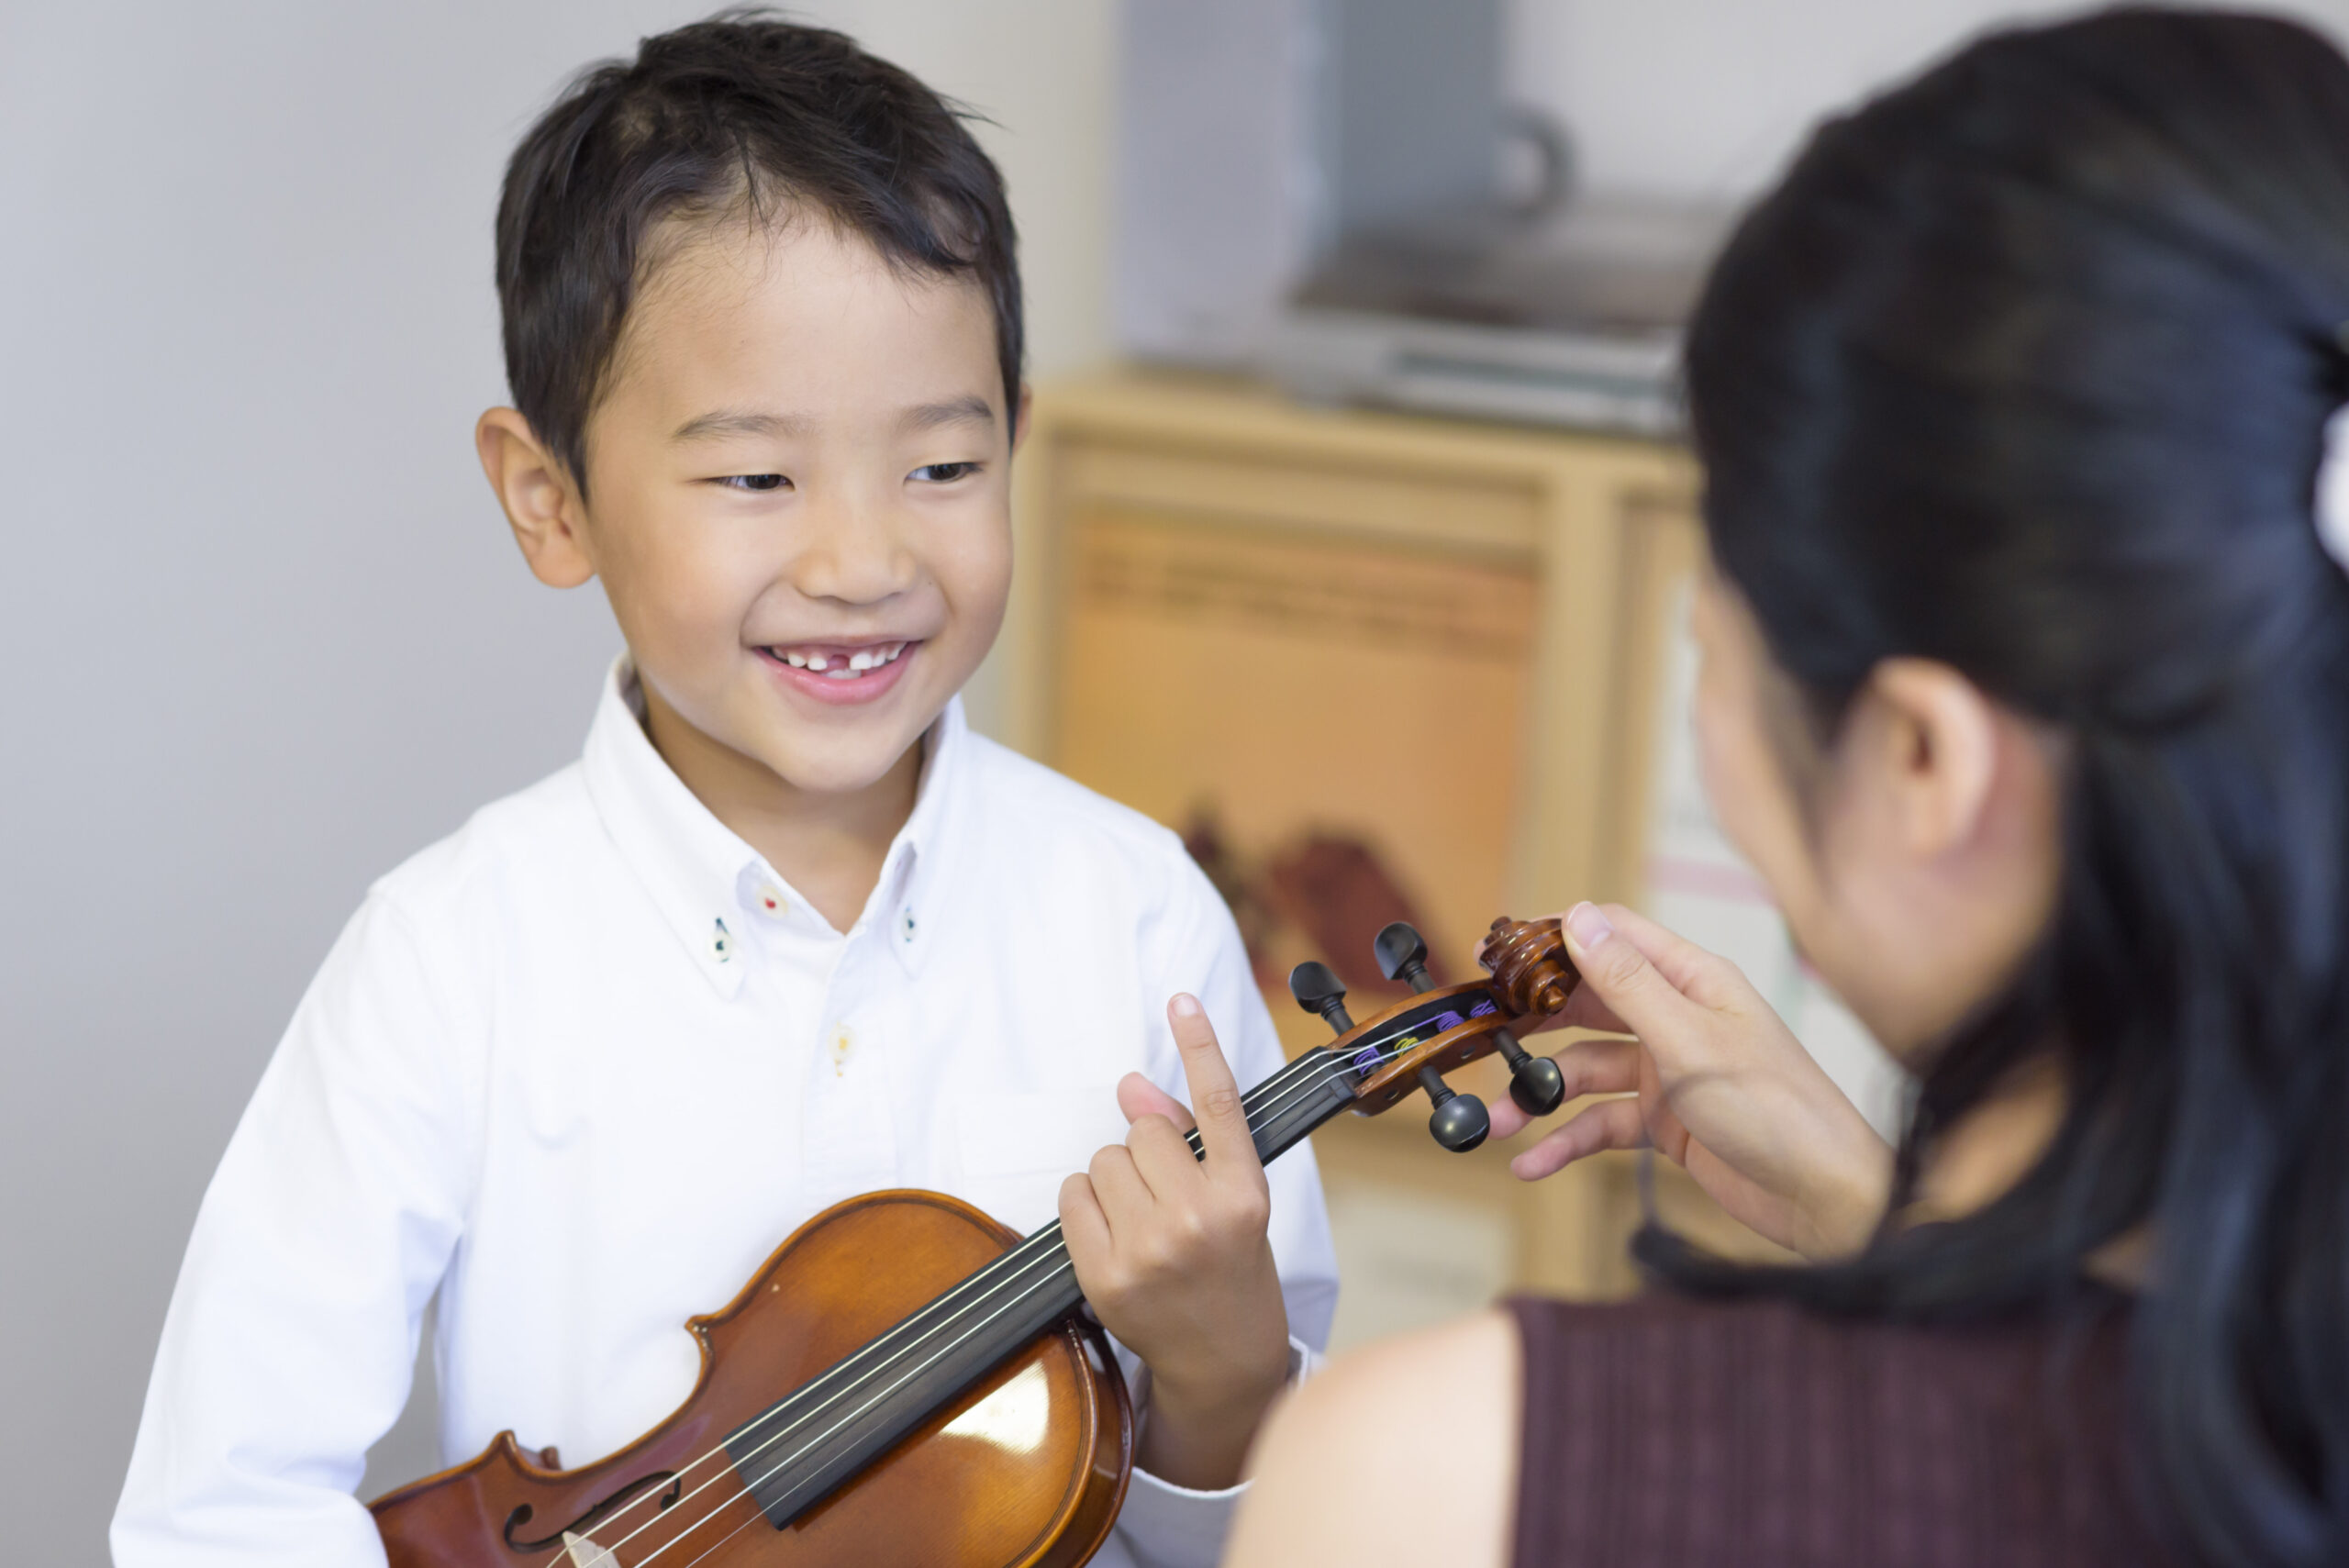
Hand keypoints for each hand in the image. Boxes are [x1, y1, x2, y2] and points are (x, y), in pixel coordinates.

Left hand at [1059, 994, 1291, 1489]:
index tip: (1180, 1000)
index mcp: (1244, 1194)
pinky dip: (1084, 1204)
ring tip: (1142, 1216)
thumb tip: (1131, 1085)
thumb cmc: (1231, 1268)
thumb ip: (1189, 1140)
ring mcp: (1150, 1249)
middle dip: (1146, 1150)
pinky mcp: (1106, 1275)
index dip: (1199, 1044)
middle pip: (1143, 1130)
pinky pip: (1072, 1197)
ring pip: (1103, 1159)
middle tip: (1166, 1192)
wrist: (1224, 1360)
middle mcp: (1200, 1218)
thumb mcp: (1233, 1200)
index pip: (1218, 1104)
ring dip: (1114, 1177)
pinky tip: (1112, 1232)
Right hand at [1483, 902, 1893, 1259]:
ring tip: (1497, 1122)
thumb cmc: (1779, 1110)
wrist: (1826, 1198)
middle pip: (1587, 1005)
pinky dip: (1568, 1140)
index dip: (1552, 941)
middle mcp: (1678, 1018)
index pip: (1612, 937)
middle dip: (1533, 1025)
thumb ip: (1627, 982)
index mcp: (1692, 980)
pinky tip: (1534, 1162)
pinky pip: (1602, 1122)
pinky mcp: (1666, 1123)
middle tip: (1482, 1038)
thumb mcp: (1689, 1040)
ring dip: (1542, 1096)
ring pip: (1586, 1071)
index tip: (1496, 954)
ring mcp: (1669, 1072)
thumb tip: (1577, 918)